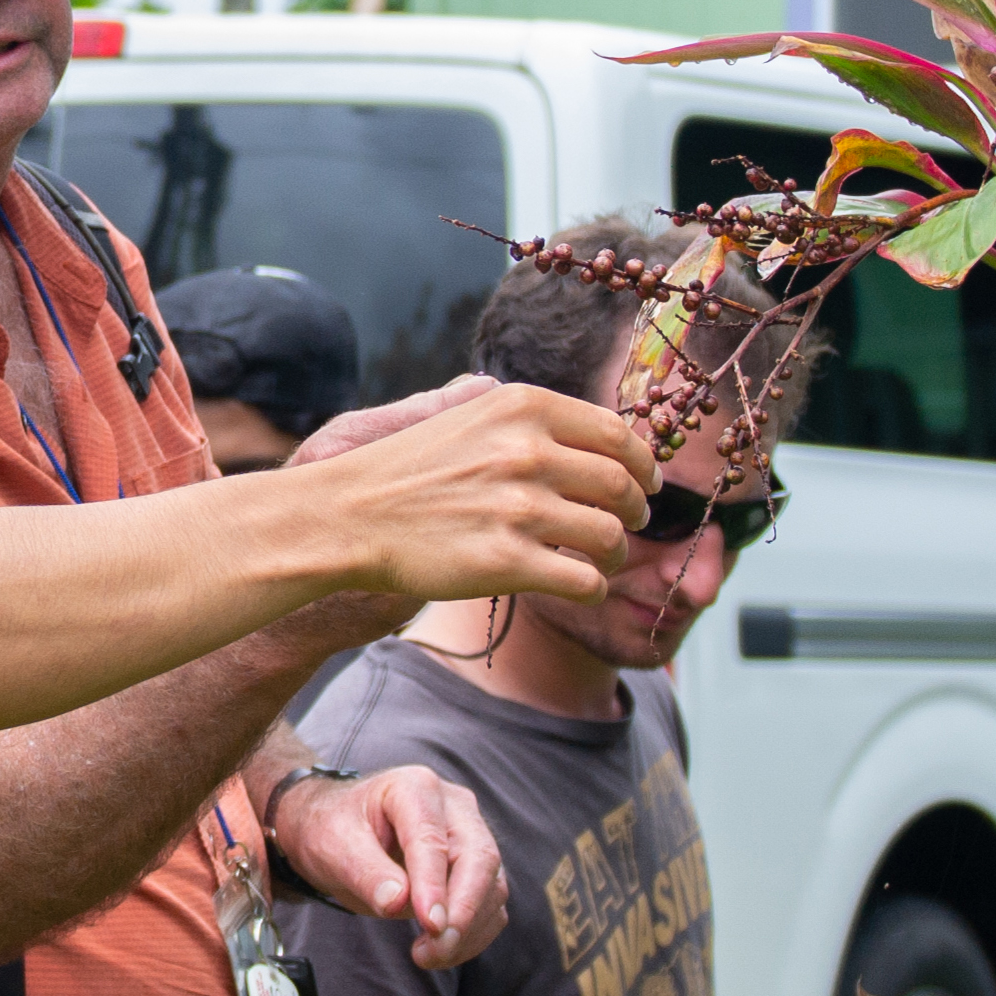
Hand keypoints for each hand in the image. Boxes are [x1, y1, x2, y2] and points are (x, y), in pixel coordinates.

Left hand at [274, 764, 506, 968]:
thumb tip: (398, 902)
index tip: (430, 925)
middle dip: (463, 912)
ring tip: (426, 956)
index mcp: (415, 788)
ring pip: (491, 885)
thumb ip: (365, 871)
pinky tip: (440, 952)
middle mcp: (453, 807)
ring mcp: (470, 835)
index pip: (432, 839)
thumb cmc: (333, 829)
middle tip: (435, 950)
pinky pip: (491, 903)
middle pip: (479, 859)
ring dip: (468, 929)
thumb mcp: (334, 845)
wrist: (335, 829)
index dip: (434, 884)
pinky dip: (473, 934)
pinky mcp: (475, 867)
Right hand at [303, 382, 656, 605]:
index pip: (616, 434)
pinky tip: (580, 586)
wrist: (348, 516)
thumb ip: (520, 414)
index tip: (647, 483)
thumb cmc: (404, 471)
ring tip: (603, 561)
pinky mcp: (506, 562)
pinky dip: (593, 588)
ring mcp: (519, 508)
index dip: (643, 463)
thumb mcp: (460, 415)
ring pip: (610, 537)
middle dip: (635, 511)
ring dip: (616, 554)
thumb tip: (580, 422)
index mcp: (522, 407)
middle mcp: (527, 451)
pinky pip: (585, 580)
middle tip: (628, 524)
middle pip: (622, 485)